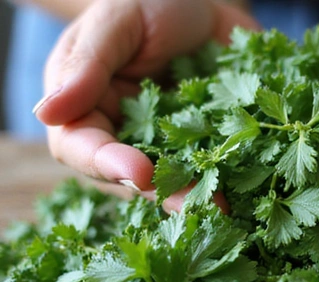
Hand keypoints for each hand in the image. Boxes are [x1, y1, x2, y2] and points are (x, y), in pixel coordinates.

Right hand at [34, 0, 257, 210]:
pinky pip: (221, 162)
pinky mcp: (210, 140)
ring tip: (229, 209)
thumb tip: (47, 113)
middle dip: (167, 194)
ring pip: (182, 179)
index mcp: (89, 110)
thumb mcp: (115, 24)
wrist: (196, 4)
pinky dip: (238, 175)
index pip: (85, 149)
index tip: (139, 173)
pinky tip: (256, 187)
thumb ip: (86, 68)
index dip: (110, 165)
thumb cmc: (144, 3)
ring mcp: (172, 143)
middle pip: (137, 177)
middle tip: (197, 207)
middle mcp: (129, 136)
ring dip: (205, 195)